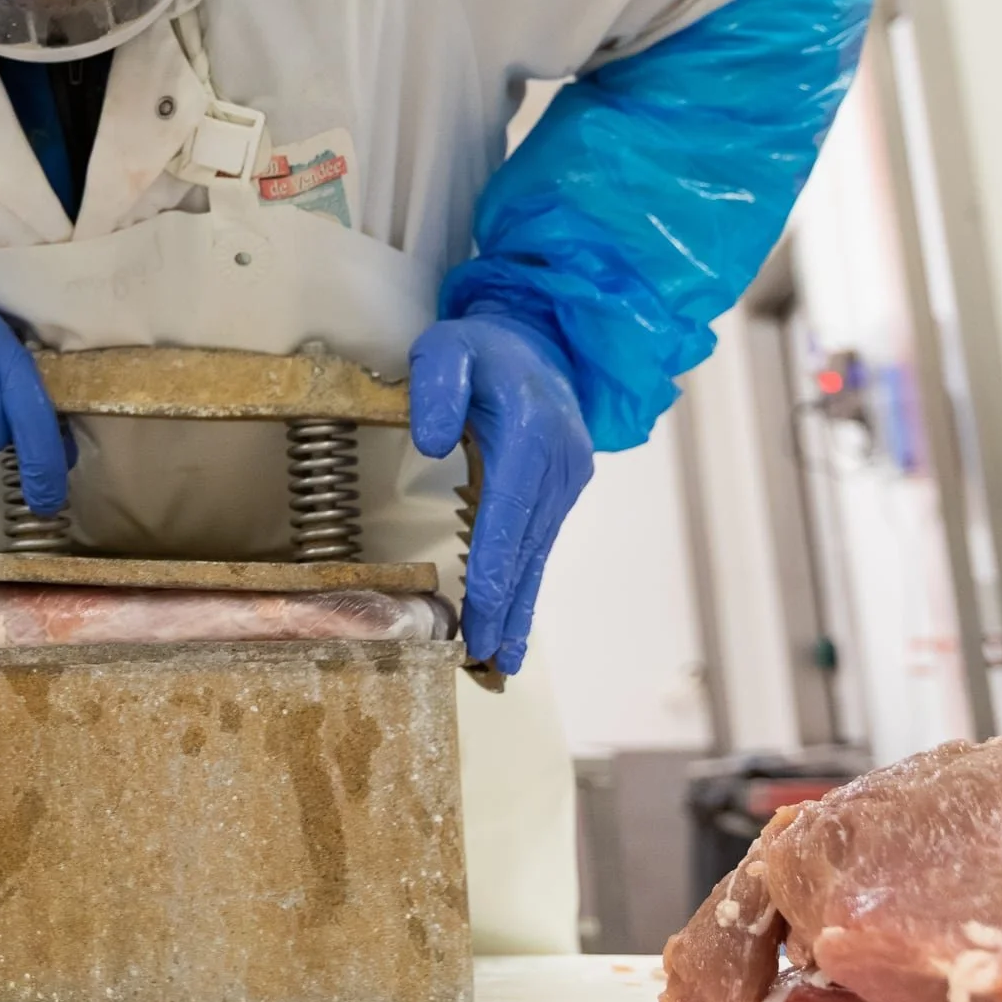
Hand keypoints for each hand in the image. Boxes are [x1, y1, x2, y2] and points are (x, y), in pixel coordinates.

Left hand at [409, 312, 593, 675]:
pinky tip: (516, 621)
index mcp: (530, 434)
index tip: (480, 613)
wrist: (541, 339)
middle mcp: (558, 465)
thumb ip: (438, 385)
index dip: (493, 567)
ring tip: (503, 659)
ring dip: (521, 605)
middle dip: (507, 605)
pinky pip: (541, 543)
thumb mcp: (448, 346)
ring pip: (538, 552)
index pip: (508, 512)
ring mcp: (567, 480)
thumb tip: (434, 442)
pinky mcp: (564, 490)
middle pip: (527, 546)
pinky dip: (527, 583)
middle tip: (488, 662)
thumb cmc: (484, 347)